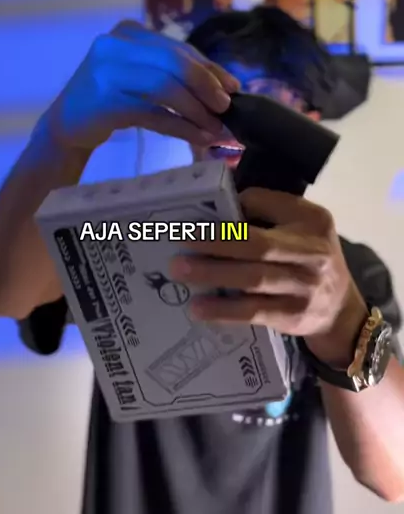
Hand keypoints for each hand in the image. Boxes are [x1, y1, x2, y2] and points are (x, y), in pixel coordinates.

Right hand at [46, 20, 239, 151]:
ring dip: (195, 110)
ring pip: (164, 87)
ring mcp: (106, 72)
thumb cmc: (111, 99)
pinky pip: (152, 113)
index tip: (233, 87)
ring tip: (215, 127)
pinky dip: (179, 126)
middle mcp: (115, 45)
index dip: (209, 68)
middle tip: (226, 108)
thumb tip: (224, 87)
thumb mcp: (140, 75)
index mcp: (129, 32)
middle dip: (206, 86)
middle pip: (174, 62)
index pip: (178, 47)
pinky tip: (198, 137)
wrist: (66, 125)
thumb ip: (172, 73)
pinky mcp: (104, 102)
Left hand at [170, 188, 367, 366]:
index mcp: (313, 221)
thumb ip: (270, 210)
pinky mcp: (293, 317)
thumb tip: (224, 206)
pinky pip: (254, 312)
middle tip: (182, 242)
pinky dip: (225, 310)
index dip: (238, 210)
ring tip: (181, 272)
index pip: (271, 206)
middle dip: (216, 243)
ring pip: (253, 280)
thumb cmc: (310, 257)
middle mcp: (312, 253)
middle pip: (259, 246)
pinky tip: (199, 308)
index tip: (201, 214)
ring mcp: (305, 288)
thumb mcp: (304, 225)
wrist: (341, 310)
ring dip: (214, 275)